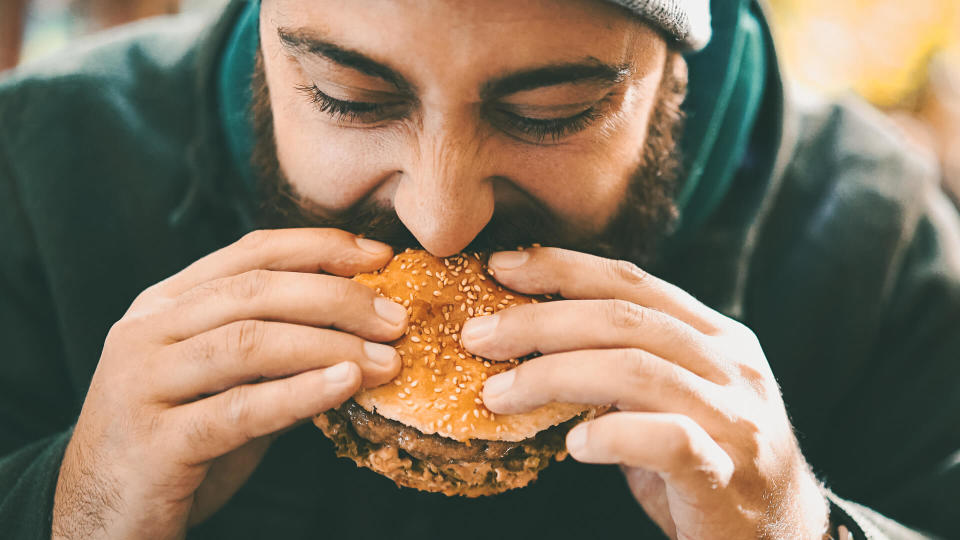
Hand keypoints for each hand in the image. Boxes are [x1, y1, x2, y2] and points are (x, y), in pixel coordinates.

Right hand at [52, 229, 407, 539]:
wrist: (100, 517)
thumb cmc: (176, 444)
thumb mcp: (226, 384)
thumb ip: (278, 353)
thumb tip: (364, 329)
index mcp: (163, 305)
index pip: (249, 253)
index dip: (319, 247)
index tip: (380, 256)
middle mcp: (145, 332)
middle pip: (254, 291)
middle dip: (336, 297)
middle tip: (396, 318)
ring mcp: (141, 384)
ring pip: (248, 343)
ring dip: (329, 346)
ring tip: (386, 359)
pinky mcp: (152, 442)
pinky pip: (237, 410)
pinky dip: (298, 394)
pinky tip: (345, 386)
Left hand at [463, 248, 828, 539]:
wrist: (783, 537)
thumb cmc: (710, 462)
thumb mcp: (671, 400)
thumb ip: (624, 365)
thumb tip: (533, 341)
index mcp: (716, 336)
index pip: (632, 282)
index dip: (562, 267)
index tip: (500, 267)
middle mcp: (731, 366)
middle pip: (623, 319)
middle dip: (539, 320)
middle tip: (477, 335)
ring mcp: (735, 417)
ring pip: (635, 371)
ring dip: (552, 376)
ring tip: (498, 394)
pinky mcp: (729, 473)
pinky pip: (665, 440)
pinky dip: (611, 435)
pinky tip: (573, 446)